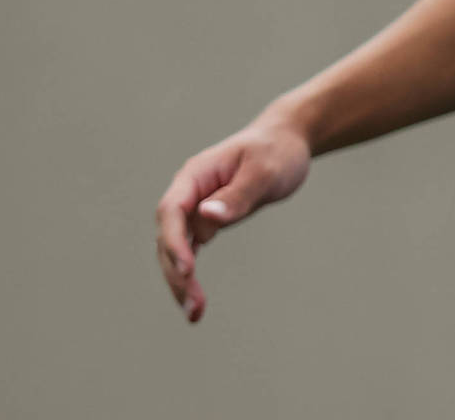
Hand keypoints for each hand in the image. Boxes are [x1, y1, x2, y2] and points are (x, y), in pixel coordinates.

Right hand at [154, 109, 312, 323]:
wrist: (286, 141)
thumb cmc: (277, 151)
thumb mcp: (264, 170)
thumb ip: (238, 195)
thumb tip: (207, 218)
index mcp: (195, 175)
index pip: (172, 211)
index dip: (174, 241)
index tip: (188, 269)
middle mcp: (188, 193)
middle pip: (169, 237)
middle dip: (177, 272)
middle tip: (194, 306)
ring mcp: (194, 208)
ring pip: (176, 250)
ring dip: (181, 281)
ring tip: (194, 314)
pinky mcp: (206, 220)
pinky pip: (191, 250)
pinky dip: (190, 275)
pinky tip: (195, 301)